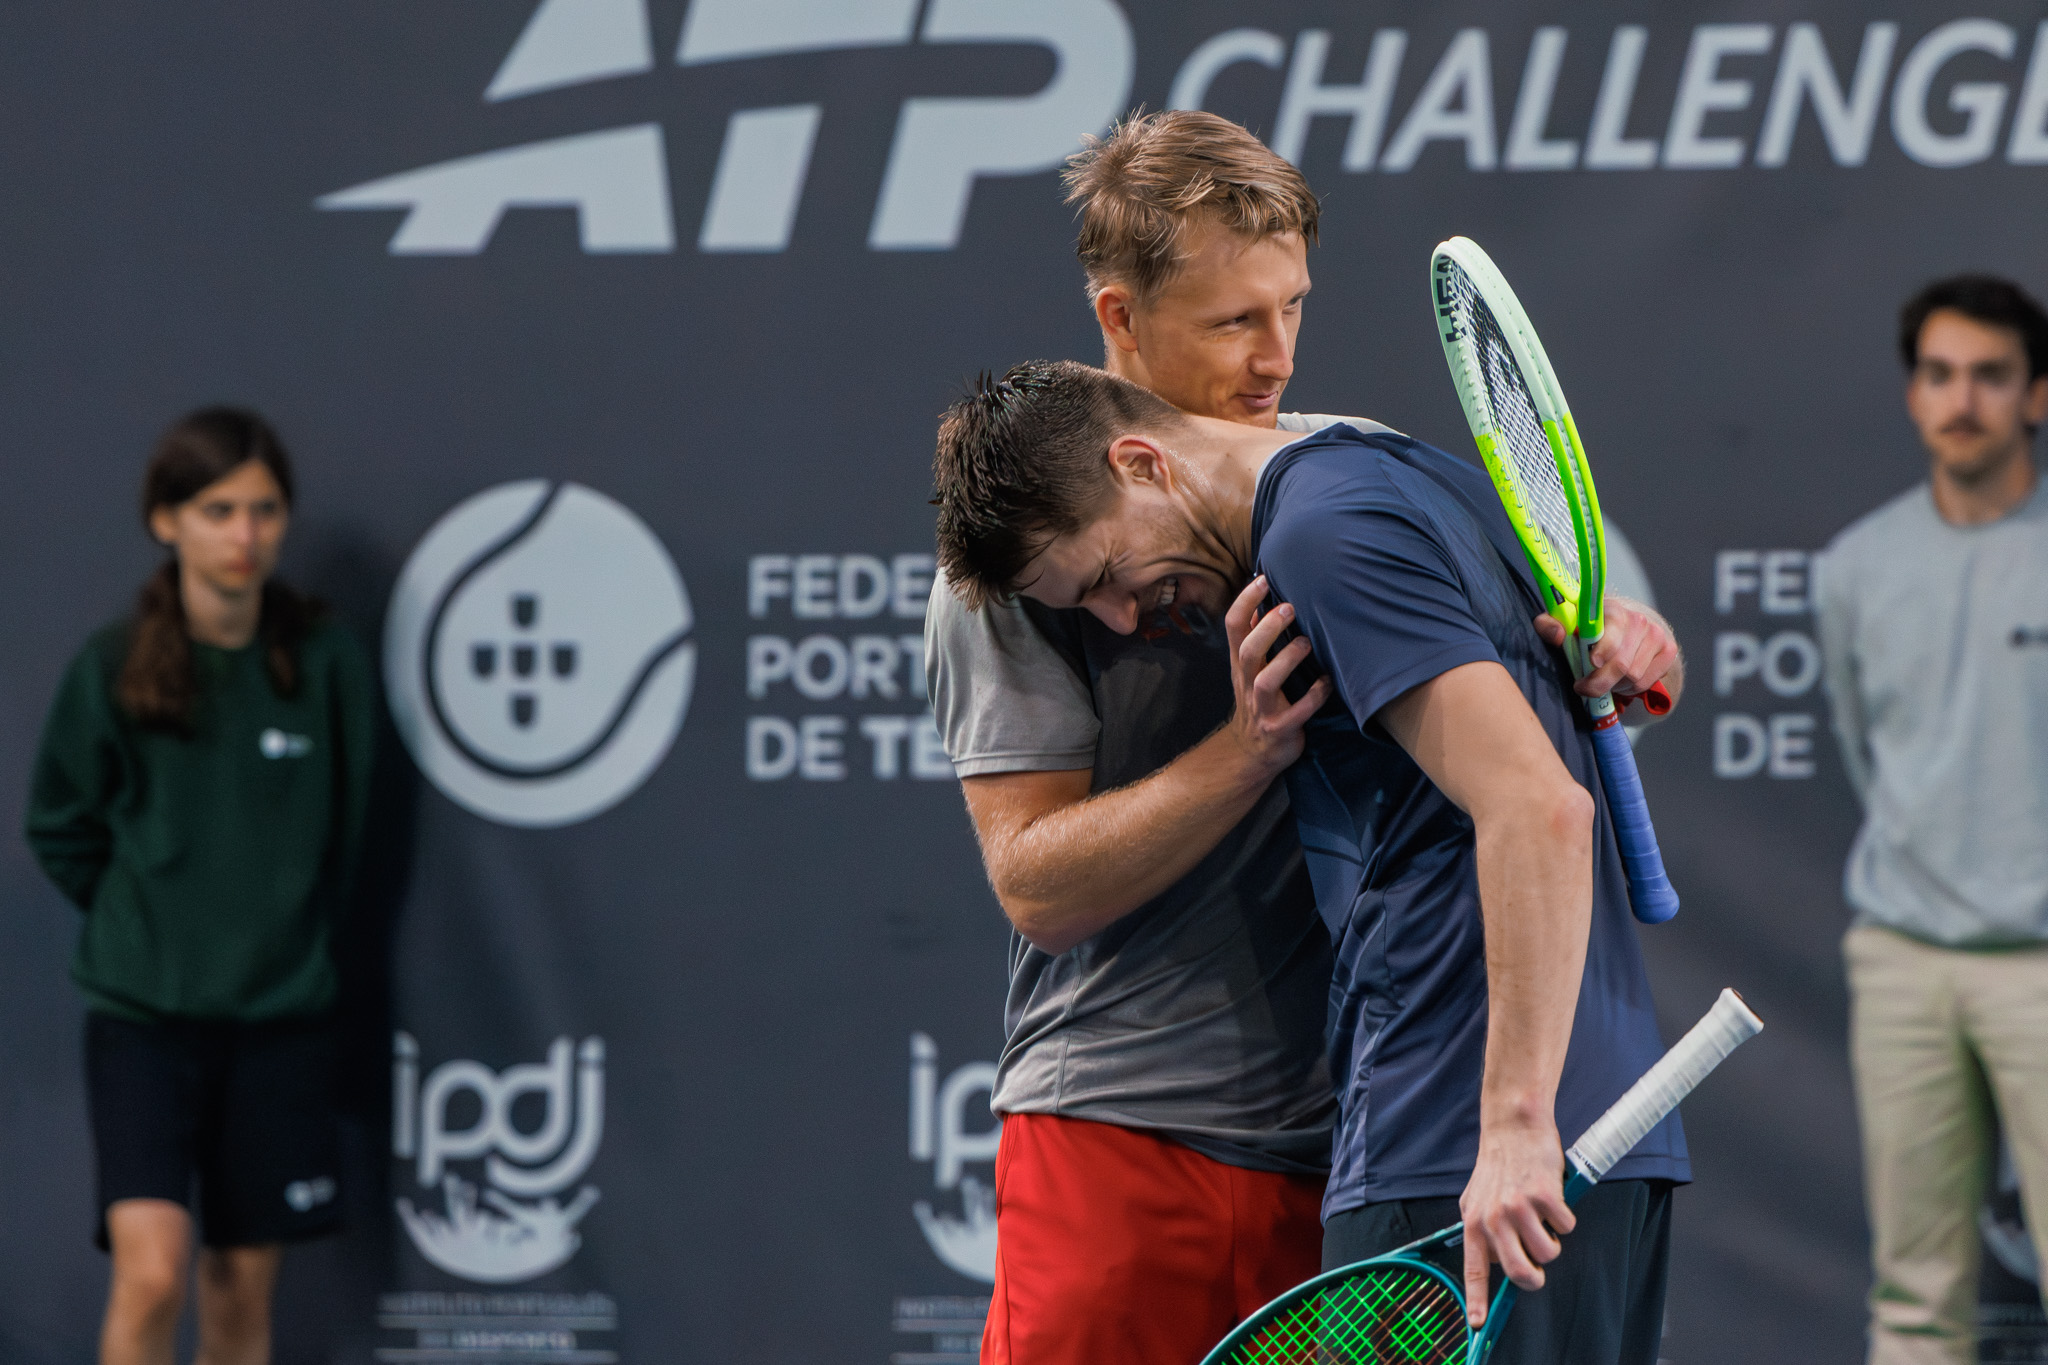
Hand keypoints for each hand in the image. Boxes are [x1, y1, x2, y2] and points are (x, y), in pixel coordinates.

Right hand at [1223, 576, 1331, 779]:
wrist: (1253, 753)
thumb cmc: (1258, 701)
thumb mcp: (1250, 669)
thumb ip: (1255, 638)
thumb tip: (1264, 599)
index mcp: (1240, 665)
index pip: (1233, 628)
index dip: (1244, 602)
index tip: (1263, 579)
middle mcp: (1246, 683)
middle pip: (1247, 651)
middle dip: (1267, 628)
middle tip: (1289, 607)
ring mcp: (1262, 708)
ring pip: (1265, 682)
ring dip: (1286, 660)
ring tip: (1307, 642)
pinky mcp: (1280, 729)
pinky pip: (1298, 713)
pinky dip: (1314, 696)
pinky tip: (1327, 682)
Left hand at [1458, 1114, 1574, 1326]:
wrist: (1513, 1127)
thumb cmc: (1498, 1164)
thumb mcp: (1478, 1198)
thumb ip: (1483, 1229)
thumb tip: (1491, 1262)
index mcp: (1474, 1222)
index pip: (1474, 1270)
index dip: (1477, 1299)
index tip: (1478, 1323)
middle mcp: (1494, 1218)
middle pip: (1520, 1272)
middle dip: (1534, 1278)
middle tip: (1538, 1270)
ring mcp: (1519, 1207)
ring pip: (1549, 1253)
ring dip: (1552, 1240)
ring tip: (1543, 1218)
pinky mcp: (1545, 1196)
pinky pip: (1566, 1226)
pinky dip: (1566, 1217)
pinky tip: (1553, 1197)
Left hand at [1534, 594, 1681, 707]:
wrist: (1622, 623)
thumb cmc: (1589, 626)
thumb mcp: (1565, 624)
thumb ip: (1550, 626)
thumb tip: (1557, 634)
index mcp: (1613, 612)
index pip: (1612, 637)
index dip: (1601, 654)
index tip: (1589, 664)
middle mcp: (1639, 621)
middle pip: (1621, 666)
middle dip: (1599, 682)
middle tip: (1583, 687)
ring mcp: (1657, 636)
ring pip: (1633, 678)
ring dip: (1614, 686)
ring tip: (1602, 679)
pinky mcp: (1668, 650)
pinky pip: (1646, 682)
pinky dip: (1630, 688)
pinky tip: (1619, 679)